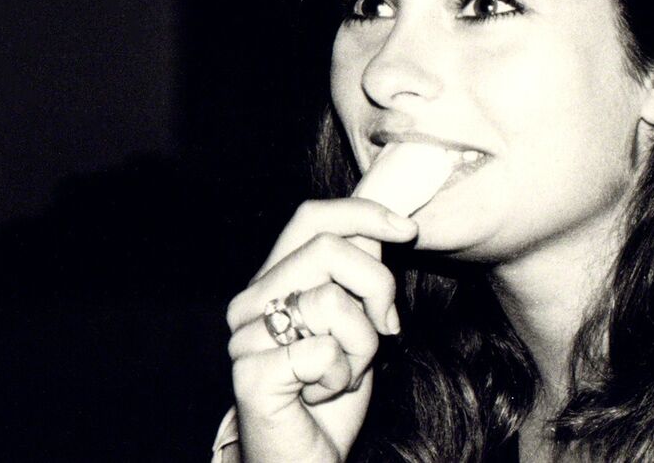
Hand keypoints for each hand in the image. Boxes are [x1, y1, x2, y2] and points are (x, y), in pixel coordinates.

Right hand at [224, 199, 417, 462]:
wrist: (309, 457)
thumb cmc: (333, 387)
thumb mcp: (357, 317)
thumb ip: (359, 272)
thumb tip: (391, 226)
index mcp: (272, 279)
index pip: (312, 216)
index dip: (364, 214)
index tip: (409, 231)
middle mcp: (249, 301)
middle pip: (330, 249)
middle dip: (376, 287)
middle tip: (381, 329)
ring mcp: (244, 337)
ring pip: (332, 301)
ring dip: (360, 344)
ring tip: (343, 371)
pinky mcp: (250, 373)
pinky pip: (323, 350)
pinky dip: (341, 375)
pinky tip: (323, 392)